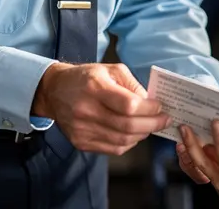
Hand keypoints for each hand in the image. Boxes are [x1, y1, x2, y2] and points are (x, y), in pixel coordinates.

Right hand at [31, 62, 170, 154]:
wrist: (54, 91)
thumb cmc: (86, 78)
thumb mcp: (110, 69)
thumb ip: (132, 85)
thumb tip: (150, 102)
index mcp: (95, 88)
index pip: (128, 105)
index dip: (149, 109)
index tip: (160, 107)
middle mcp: (86, 110)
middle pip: (127, 126)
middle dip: (152, 124)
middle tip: (164, 120)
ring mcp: (82, 129)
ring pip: (122, 140)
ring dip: (142, 135)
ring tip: (150, 126)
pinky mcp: (80, 142)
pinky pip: (112, 148)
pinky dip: (129, 143)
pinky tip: (134, 134)